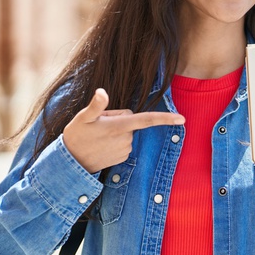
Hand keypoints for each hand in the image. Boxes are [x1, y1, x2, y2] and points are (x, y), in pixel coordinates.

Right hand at [63, 88, 184, 173]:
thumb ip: (96, 105)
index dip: (165, 118)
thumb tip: (102, 91)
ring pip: (127, 132)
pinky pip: (124, 142)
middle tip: (99, 125)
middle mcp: (126, 139)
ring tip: (98, 136)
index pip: (146, 120)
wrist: (72, 162)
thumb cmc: (76, 136)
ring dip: (115, 131)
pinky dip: (115, 141)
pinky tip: (102, 145)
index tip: (182, 119)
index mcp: (119, 127)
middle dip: (117, 120)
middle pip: (131, 120)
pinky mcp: (123, 158)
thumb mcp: (83, 117)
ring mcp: (125, 150)